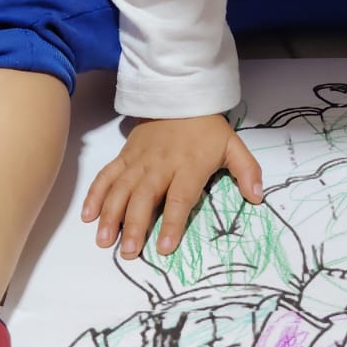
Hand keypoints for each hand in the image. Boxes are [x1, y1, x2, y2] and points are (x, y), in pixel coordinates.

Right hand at [81, 113, 262, 259]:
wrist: (179, 94)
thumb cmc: (207, 128)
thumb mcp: (233, 146)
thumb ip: (247, 171)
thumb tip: (258, 197)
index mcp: (188, 166)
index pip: (179, 198)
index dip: (171, 223)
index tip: (164, 247)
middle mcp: (160, 166)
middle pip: (144, 198)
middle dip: (134, 226)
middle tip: (128, 252)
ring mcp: (139, 161)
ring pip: (121, 190)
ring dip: (111, 215)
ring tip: (104, 241)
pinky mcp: (124, 156)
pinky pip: (107, 176)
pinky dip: (96, 194)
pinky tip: (88, 215)